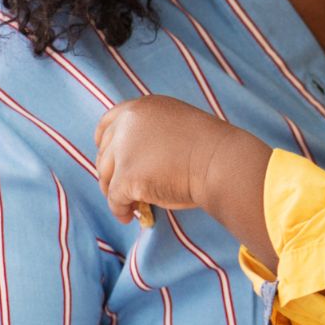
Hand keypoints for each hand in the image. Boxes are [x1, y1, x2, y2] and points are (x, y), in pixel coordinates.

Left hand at [94, 94, 231, 222]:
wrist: (220, 161)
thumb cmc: (209, 147)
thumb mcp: (175, 124)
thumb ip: (151, 132)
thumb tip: (134, 158)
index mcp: (141, 107)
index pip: (106, 124)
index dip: (104, 145)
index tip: (109, 160)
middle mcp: (127, 124)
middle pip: (104, 154)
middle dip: (110, 174)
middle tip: (122, 191)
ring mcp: (124, 150)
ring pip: (106, 178)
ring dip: (114, 193)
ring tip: (130, 206)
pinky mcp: (126, 177)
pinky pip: (114, 200)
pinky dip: (121, 211)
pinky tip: (130, 217)